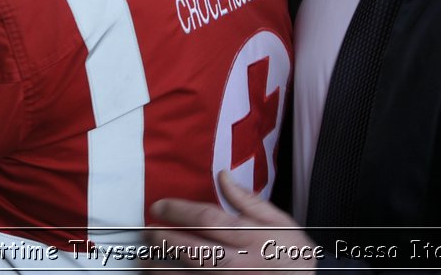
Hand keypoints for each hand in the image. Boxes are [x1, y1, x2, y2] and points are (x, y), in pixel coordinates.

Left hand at [145, 171, 319, 270]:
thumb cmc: (293, 254)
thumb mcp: (281, 222)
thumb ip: (249, 201)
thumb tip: (223, 176)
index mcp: (250, 237)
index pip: (207, 219)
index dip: (178, 210)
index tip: (159, 206)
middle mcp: (238, 261)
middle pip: (192, 249)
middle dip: (164, 238)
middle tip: (148, 230)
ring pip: (188, 274)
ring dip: (163, 265)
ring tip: (148, 256)